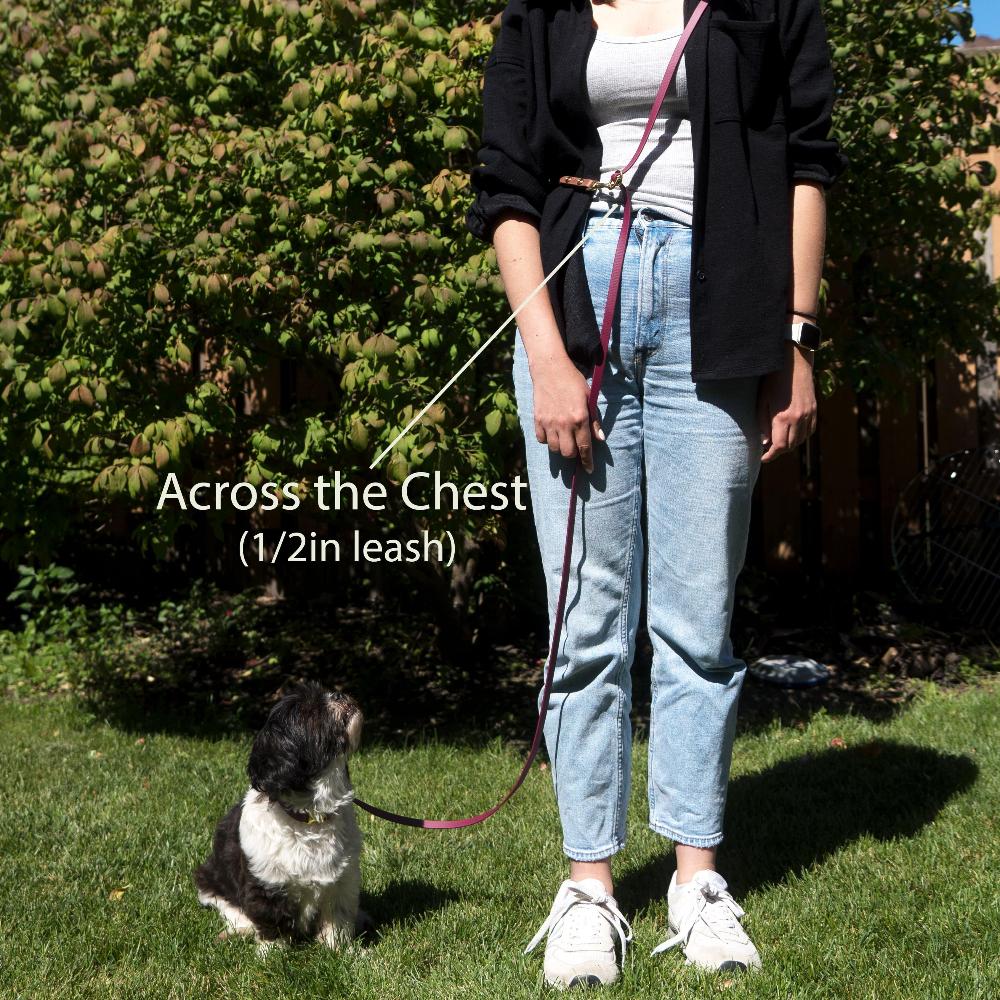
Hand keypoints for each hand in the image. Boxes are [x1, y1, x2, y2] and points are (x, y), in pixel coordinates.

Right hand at [530, 353, 604, 472]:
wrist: (550, 368)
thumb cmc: (573, 381)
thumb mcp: (589, 398)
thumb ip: (594, 421)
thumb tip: (600, 439)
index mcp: (580, 418)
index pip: (585, 447)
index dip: (587, 461)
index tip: (589, 470)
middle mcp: (564, 423)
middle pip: (568, 453)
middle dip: (573, 453)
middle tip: (575, 445)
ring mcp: (549, 422)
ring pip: (554, 448)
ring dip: (560, 447)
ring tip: (563, 437)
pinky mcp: (537, 419)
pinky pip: (542, 440)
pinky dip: (547, 439)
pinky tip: (552, 431)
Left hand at [756, 341, 816, 462]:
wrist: (794, 362)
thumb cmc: (773, 380)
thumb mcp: (762, 401)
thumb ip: (763, 423)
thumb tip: (765, 443)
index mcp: (783, 417)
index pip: (779, 446)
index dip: (771, 455)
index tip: (763, 458)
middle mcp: (799, 418)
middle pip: (791, 446)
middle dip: (779, 451)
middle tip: (768, 450)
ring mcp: (809, 414)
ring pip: (801, 440)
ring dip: (790, 445)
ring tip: (778, 442)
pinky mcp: (814, 410)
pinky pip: (810, 431)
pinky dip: (801, 436)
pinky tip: (792, 433)